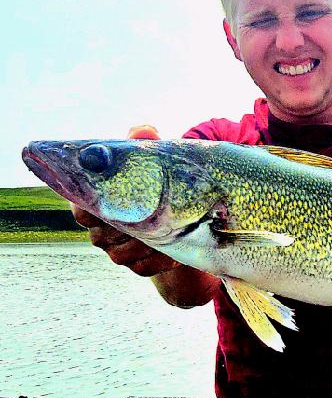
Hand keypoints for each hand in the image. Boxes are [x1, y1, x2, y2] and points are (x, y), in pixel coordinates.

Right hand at [70, 124, 179, 277]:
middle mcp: (101, 229)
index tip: (108, 205)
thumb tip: (144, 129)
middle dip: (124, 229)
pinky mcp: (138, 265)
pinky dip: (158, 260)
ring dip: (143, 246)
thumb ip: (144, 143)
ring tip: (166, 233)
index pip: (80, 210)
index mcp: (97, 202)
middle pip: (99, 237)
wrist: (184, 219)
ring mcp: (117, 250)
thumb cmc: (156, 184)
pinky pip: (141, 268)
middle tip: (148, 219)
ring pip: (119, 255)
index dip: (90, 210)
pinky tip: (173, 249)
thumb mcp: (152, 161)